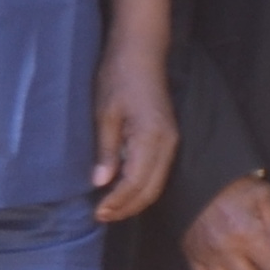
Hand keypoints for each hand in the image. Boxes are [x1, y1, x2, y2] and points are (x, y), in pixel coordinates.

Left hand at [91, 49, 178, 224]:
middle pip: (150, 190)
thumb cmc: (119, 77)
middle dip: (127, 208)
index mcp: (151, 137)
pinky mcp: (169, 139)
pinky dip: (142, 187)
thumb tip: (101, 182)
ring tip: (110, 208)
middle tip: (101, 216)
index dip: (117, 202)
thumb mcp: (105, 113)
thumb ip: (106, 150)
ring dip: (135, 200)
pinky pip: (158, 173)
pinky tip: (123, 190)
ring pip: (156, 184)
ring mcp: (171, 142)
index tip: (98, 212)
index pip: (135, 182)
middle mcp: (167, 143)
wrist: (141, 53)